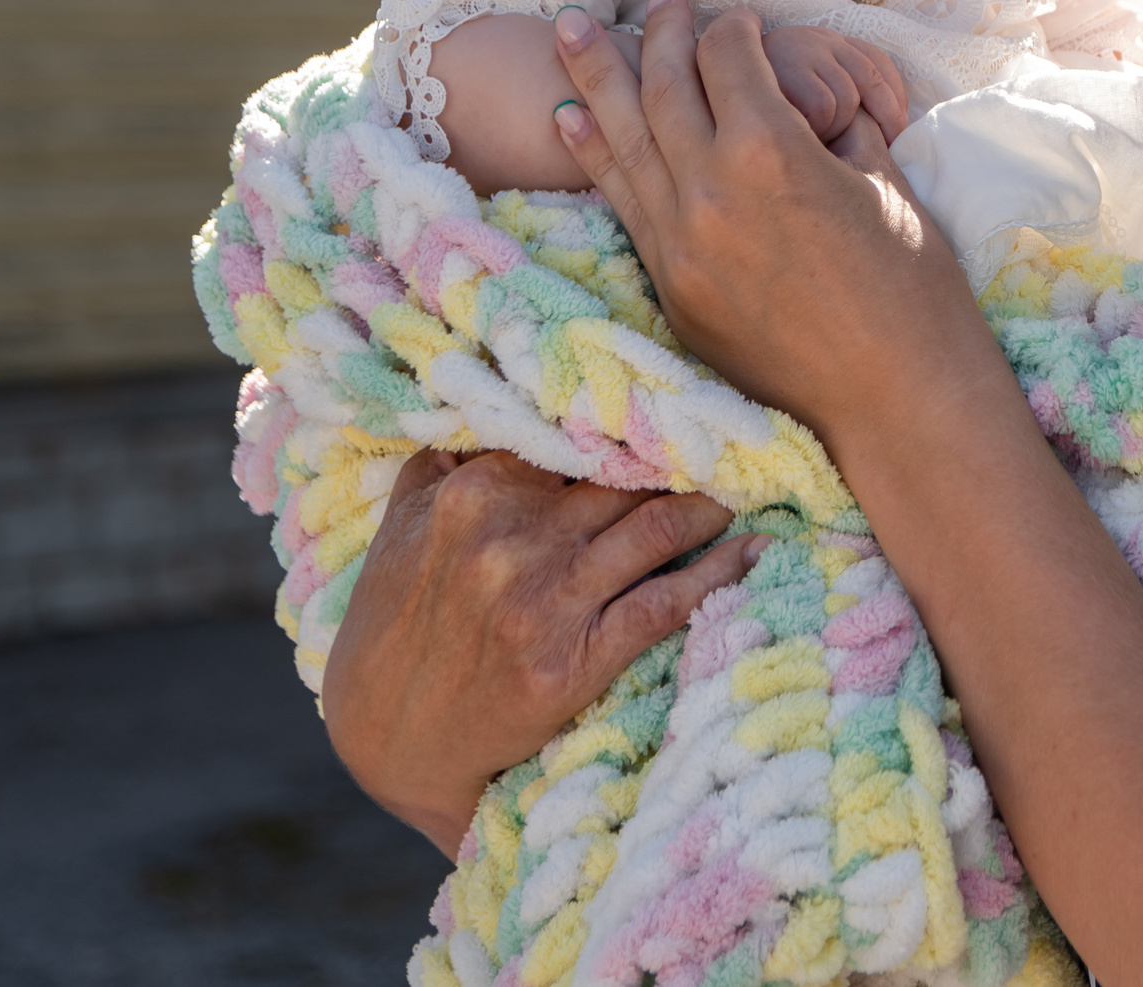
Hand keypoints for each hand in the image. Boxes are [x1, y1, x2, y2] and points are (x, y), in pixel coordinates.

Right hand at [320, 448, 763, 858]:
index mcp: (474, 494)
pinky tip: (752, 553)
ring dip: (712, 504)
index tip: (674, 408)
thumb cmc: (397, 625)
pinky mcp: (575, 662)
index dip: (631, 425)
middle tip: (732, 440)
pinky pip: (665, 604)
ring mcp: (546, 602)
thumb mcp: (401, 527)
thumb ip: (448, 462)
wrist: (391, 741)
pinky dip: (717, 572)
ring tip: (745, 487)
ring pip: (658, 527)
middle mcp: (513, 540)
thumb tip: (502, 402)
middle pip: (626, 477)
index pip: (576, 436)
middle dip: (683, 457)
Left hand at [547, 0, 998, 436]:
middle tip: (658, 3)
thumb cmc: (913, 289)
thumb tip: (811, 104)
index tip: (741, 21)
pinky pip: (622, 204)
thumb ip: (839, 133)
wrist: (895, 398)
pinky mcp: (671, 289)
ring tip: (568, 28)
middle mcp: (710, 188)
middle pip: (664, 86)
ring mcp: (680, 243)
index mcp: (772, 150)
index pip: (728, 59)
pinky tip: (571, 120)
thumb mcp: (886, 185)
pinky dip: (593, 156)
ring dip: (595, 77)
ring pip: (624, 139)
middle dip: (660, 34)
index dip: (734, 27)